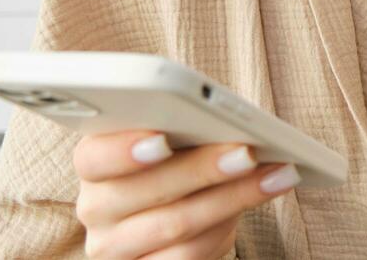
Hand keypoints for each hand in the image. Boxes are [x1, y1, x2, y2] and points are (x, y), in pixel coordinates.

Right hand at [73, 130, 300, 258]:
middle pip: (148, 190)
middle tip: (247, 152)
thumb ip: (181, 129)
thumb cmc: (174, 163)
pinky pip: (187, 257)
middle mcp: (96, 208)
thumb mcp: (170, 142)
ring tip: (272, 175)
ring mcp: (115, 248)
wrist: (171, 220)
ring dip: (232, 198)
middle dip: (204, 169)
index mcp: (93, 163)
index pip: (94, 157)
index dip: (124, 149)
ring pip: (176, 225)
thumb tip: (226, 121)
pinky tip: (258, 201)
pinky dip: (227, 229)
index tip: (162, 138)